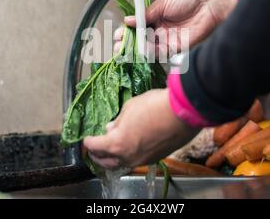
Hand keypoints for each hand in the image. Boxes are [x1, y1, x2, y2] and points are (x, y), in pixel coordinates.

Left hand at [83, 89, 199, 168]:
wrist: (182, 112)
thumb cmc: (153, 106)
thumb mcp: (129, 108)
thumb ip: (118, 121)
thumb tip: (111, 128)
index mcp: (117, 143)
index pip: (95, 146)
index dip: (89, 142)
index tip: (86, 139)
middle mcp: (128, 156)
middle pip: (106, 162)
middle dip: (97, 156)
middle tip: (93, 151)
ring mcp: (143, 159)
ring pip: (122, 164)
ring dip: (113, 159)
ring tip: (109, 152)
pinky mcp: (156, 158)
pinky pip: (137, 160)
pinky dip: (129, 156)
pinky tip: (130, 148)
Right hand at [114, 0, 236, 55]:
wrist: (210, 4)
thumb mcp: (162, 3)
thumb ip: (145, 14)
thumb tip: (127, 20)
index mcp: (155, 17)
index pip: (137, 26)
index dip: (126, 31)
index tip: (117, 34)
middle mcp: (160, 29)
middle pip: (139, 39)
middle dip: (127, 43)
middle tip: (118, 45)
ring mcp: (167, 39)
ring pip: (147, 48)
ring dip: (135, 49)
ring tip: (124, 49)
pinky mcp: (175, 47)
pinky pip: (159, 53)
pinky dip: (149, 52)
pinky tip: (140, 49)